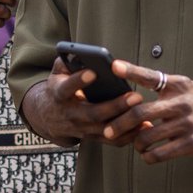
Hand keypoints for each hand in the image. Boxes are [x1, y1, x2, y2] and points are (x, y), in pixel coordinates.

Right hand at [21, 56, 147, 147]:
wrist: (49, 117)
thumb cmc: (59, 89)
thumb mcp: (56, 73)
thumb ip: (66, 60)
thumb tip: (79, 52)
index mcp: (60, 95)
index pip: (67, 88)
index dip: (78, 81)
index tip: (92, 72)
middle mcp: (71, 114)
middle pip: (94, 113)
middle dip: (115, 106)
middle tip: (135, 96)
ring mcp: (82, 128)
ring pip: (105, 129)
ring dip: (126, 123)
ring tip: (142, 112)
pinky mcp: (92, 137)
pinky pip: (112, 140)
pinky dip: (129, 135)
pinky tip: (143, 127)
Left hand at [103, 61, 192, 159]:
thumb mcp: (184, 86)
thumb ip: (159, 84)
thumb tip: (130, 85)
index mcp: (177, 86)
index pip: (151, 76)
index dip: (131, 70)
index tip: (114, 66)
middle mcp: (181, 103)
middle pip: (141, 112)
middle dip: (120, 123)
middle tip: (109, 131)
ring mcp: (187, 124)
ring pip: (148, 136)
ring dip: (136, 143)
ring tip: (136, 144)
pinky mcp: (192, 144)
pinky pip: (161, 153)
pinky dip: (149, 156)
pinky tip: (148, 155)